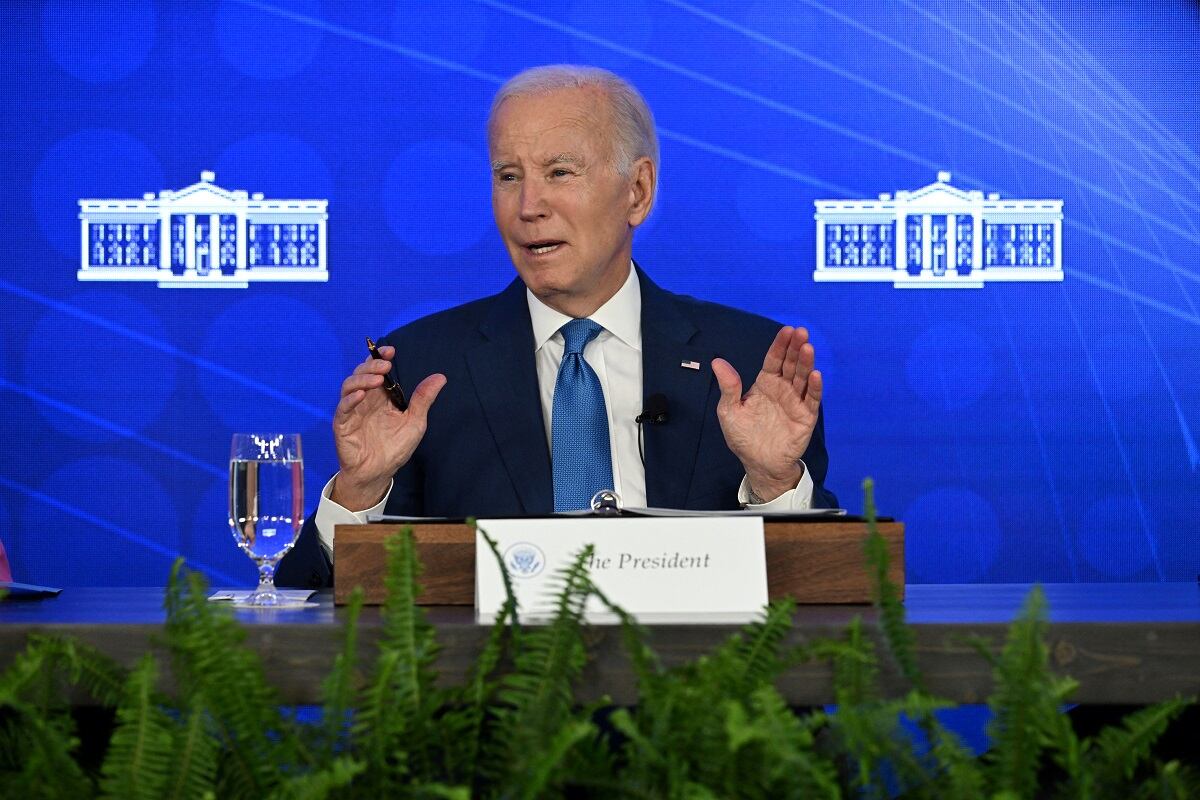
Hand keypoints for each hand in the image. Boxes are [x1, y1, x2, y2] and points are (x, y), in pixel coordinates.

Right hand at [331, 345, 445, 509]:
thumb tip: (440, 377)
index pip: (377, 371)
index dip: (381, 358)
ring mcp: (352, 411)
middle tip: (386, 366)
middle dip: (372, 366)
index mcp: (381, 396)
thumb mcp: (414, 422)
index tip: (391, 351)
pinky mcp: (342, 425)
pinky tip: (361, 396)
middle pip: (362, 374)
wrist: (379, 473)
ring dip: (361, 380)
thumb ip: (423, 399)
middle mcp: (365, 400)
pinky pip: (343, 408)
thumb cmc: (395, 448)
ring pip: (349, 386)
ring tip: (376, 381)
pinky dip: (350, 400)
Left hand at [712, 326, 821, 501]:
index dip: (780, 345)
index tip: (786, 330)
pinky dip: (814, 387)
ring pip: (802, 378)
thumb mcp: (729, 411)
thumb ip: (728, 387)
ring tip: (808, 348)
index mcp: (765, 384)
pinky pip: (811, 399)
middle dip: (796, 348)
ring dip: (806, 363)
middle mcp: (783, 389)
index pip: (774, 360)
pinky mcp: (805, 417)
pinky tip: (815, 375)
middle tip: (801, 332)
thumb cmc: (743, 437)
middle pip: (791, 364)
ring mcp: (795, 402)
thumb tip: (717, 362)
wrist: (758, 463)